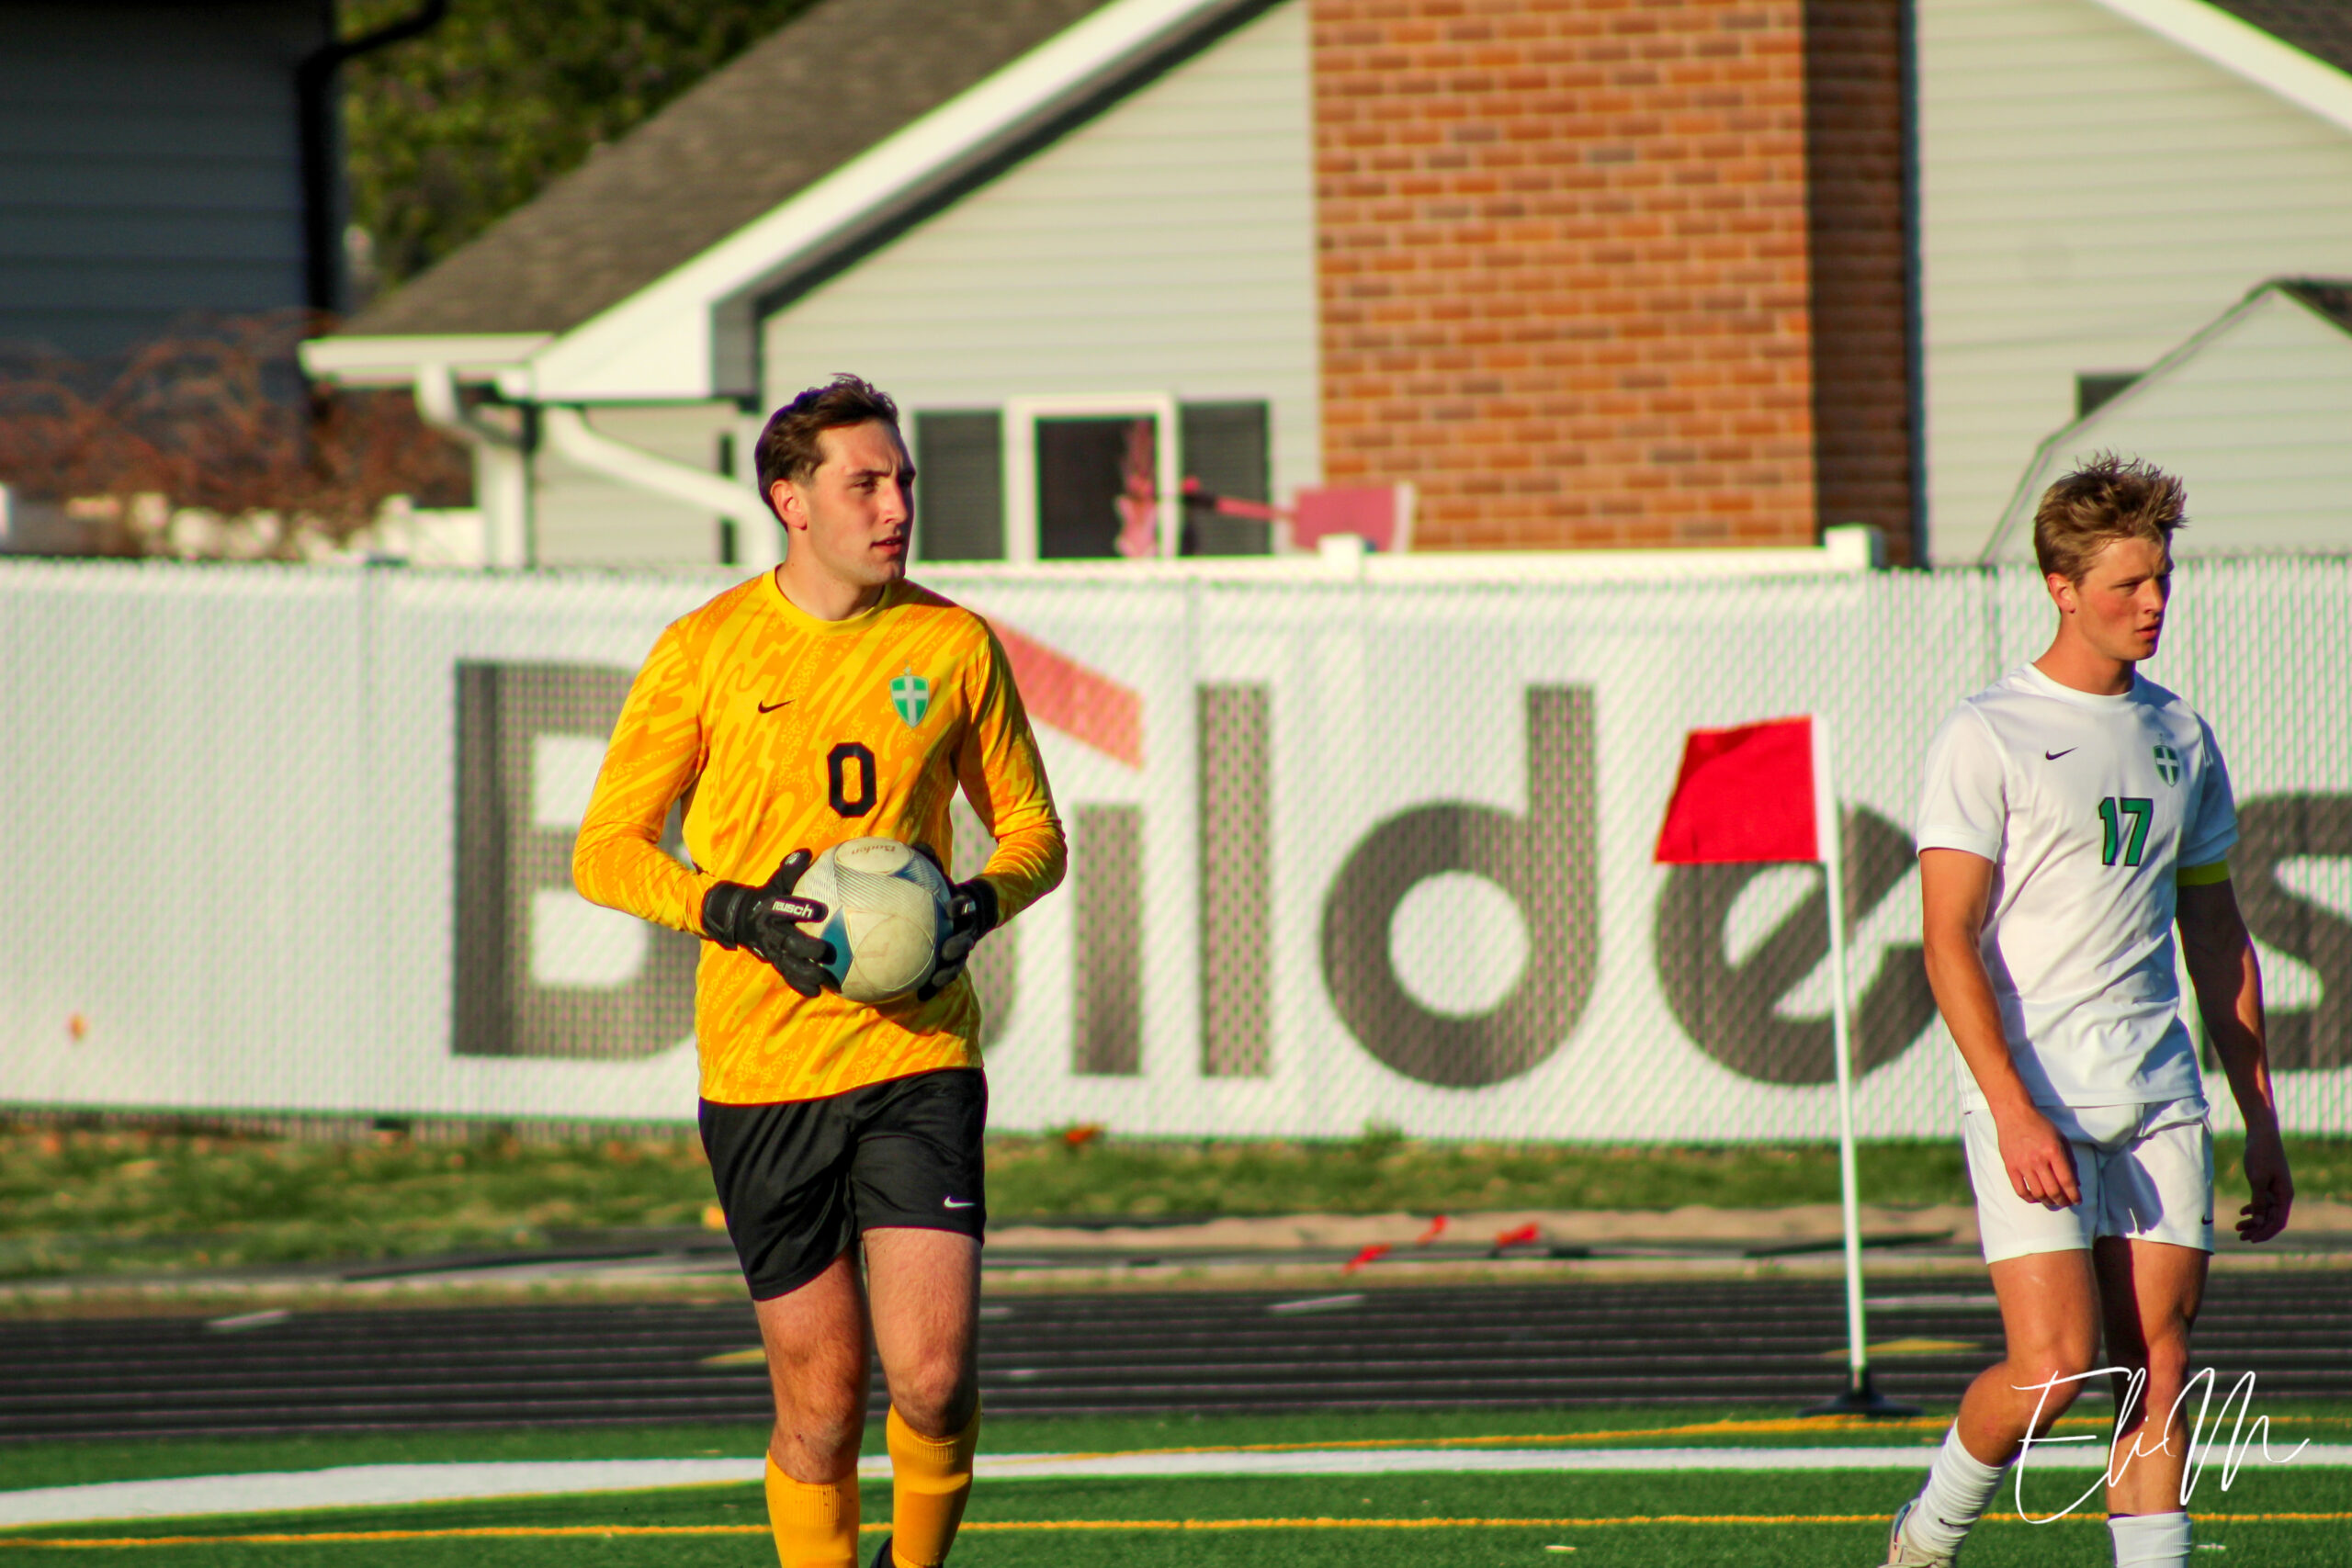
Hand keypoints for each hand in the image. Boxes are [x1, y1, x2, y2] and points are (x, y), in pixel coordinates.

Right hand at [701, 850, 835, 997]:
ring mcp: (771, 949)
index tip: (820, 910)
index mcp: (770, 909)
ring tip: (823, 978)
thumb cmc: (767, 897)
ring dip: (805, 972)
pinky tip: (816, 992)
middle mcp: (770, 931)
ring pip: (787, 963)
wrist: (740, 919)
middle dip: (806, 947)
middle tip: (824, 951)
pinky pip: (786, 975)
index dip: (800, 909)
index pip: (784, 908)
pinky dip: (799, 985)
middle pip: (787, 941)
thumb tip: (804, 853)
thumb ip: (789, 870)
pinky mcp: (774, 961)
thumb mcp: (776, 883)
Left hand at [918, 866, 996, 1003]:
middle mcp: (969, 929)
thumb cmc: (950, 890)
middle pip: (967, 939)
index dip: (961, 905)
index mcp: (966, 907)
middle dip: (959, 947)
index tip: (953, 906)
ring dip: (948, 973)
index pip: (966, 904)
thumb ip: (931, 861)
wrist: (977, 910)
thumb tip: (916, 843)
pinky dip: (935, 986)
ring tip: (934, 983)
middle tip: (947, 951)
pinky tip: (920, 997)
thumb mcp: (942, 875)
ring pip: (959, 962)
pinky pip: (946, 975)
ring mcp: (964, 947)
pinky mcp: (955, 961)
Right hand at [1995, 1105, 2079, 1209]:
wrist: (2014, 1114)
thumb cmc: (2040, 1125)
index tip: (2077, 1200)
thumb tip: (2076, 1182)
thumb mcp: (2061, 1138)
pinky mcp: (2010, 1167)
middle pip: (2053, 1191)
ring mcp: (2023, 1164)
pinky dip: (2029, 1198)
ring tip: (2052, 1201)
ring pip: (2038, 1193)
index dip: (2074, 1195)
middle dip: (2063, 1201)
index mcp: (2054, 1152)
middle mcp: (2038, 1160)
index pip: (2067, 1181)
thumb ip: (2070, 1161)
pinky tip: (2035, 1198)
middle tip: (2066, 1203)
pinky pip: (2020, 1190)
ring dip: (2048, 1202)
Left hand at [2237, 1124, 2293, 1243]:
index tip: (2251, 1240)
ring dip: (2253, 1220)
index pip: (2277, 1222)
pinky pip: (2262, 1201)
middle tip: (2240, 1237)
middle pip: (2271, 1219)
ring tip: (2237, 1227)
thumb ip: (2258, 1201)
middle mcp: (2283, 1194)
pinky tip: (2242, 1211)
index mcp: (2285, 1195)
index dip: (2265, 1233)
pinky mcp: (2268, 1182)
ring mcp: (2276, 1189)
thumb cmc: (2260, 1154)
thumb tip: (2258, 1222)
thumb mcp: (2257, 1179)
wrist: (2261, 1133)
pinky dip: (2253, 1208)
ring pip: (2266, 1211)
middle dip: (2257, 1229)